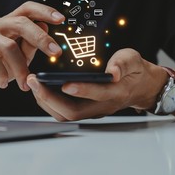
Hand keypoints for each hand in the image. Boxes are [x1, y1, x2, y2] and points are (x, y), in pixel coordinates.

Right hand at [0, 1, 64, 94]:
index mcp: (8, 23)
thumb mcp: (19, 57)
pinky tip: (3, 83)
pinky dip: (1, 74)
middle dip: (41, 38)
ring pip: (8, 46)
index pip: (27, 9)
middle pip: (20, 23)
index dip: (44, 11)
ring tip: (24, 84)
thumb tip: (45, 27)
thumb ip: (30, 45)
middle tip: (56, 53)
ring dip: (20, 68)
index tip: (61, 19)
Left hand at [26, 48, 167, 120]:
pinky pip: (64, 112)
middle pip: (73, 112)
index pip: (98, 95)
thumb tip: (112, 72)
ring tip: (33, 84)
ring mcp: (93, 110)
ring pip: (65, 115)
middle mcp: (102, 106)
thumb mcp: (133, 60)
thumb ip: (123, 63)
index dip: (81, 90)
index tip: (64, 83)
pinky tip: (40, 88)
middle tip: (34, 81)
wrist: (141, 87)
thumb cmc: (135, 71)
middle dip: (50, 98)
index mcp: (116, 93)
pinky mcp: (86, 110)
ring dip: (46, 102)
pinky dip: (49, 102)